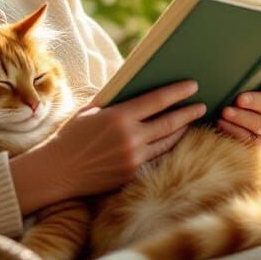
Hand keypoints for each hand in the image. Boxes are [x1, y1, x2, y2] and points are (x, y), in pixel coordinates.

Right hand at [10, 80, 205, 213]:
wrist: (58, 170)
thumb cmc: (71, 136)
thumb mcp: (91, 111)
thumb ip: (114, 102)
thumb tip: (133, 90)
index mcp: (119, 116)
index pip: (156, 101)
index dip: (177, 93)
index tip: (192, 86)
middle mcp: (130, 137)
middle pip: (169, 123)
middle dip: (188, 113)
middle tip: (202, 105)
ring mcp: (133, 157)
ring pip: (167, 142)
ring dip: (182, 130)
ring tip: (192, 121)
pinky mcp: (132, 173)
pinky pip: (155, 157)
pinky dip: (167, 147)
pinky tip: (173, 140)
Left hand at [215, 66, 260, 145]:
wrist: (212, 119)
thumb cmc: (224, 93)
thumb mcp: (229, 81)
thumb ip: (238, 71)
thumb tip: (233, 55)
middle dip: (255, 101)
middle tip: (239, 99)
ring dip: (242, 117)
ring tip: (225, 112)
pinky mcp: (256, 143)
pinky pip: (249, 139)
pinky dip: (233, 130)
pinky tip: (220, 123)